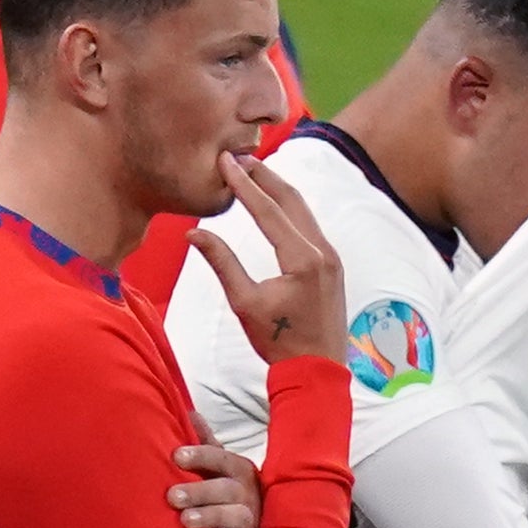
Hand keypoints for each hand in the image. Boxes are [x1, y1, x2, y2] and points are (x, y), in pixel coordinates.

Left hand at [169, 434, 264, 527]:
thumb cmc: (227, 493)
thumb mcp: (219, 467)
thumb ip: (205, 444)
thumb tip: (189, 412)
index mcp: (238, 471)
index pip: (221, 459)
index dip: (201, 456)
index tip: (176, 456)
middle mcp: (248, 494)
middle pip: (226, 489)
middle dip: (199, 492)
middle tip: (172, 497)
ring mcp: (253, 521)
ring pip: (238, 517)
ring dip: (212, 516)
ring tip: (186, 520)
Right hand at [194, 142, 347, 363]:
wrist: (317, 370)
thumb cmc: (278, 342)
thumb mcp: (244, 303)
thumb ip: (222, 263)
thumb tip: (194, 233)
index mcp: (303, 261)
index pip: (268, 211)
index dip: (245, 184)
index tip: (227, 161)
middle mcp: (323, 252)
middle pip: (291, 200)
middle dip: (264, 175)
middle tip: (239, 156)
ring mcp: (332, 257)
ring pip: (303, 210)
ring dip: (278, 188)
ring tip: (254, 171)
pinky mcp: (333, 264)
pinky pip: (310, 225)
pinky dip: (290, 208)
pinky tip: (274, 201)